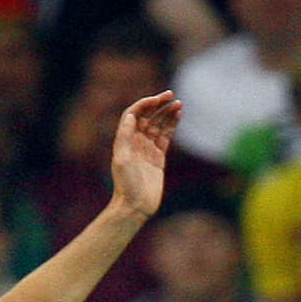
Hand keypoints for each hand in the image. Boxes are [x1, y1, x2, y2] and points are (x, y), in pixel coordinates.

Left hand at [110, 91, 181, 219]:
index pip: (134, 114)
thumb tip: (130, 115)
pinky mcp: (158, 157)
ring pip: (158, 125)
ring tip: (178, 104)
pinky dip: (172, 125)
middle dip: (158, 104)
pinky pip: (165, 137)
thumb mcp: (122, 159)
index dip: (145, 104)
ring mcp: (147, 149)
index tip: (157, 99)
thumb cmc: (126, 185)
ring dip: (167, 113)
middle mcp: (135, 142)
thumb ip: (125, 136)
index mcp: (125, 140)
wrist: (135, 206)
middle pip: (148, 116)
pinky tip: (178, 115)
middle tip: (171, 95)